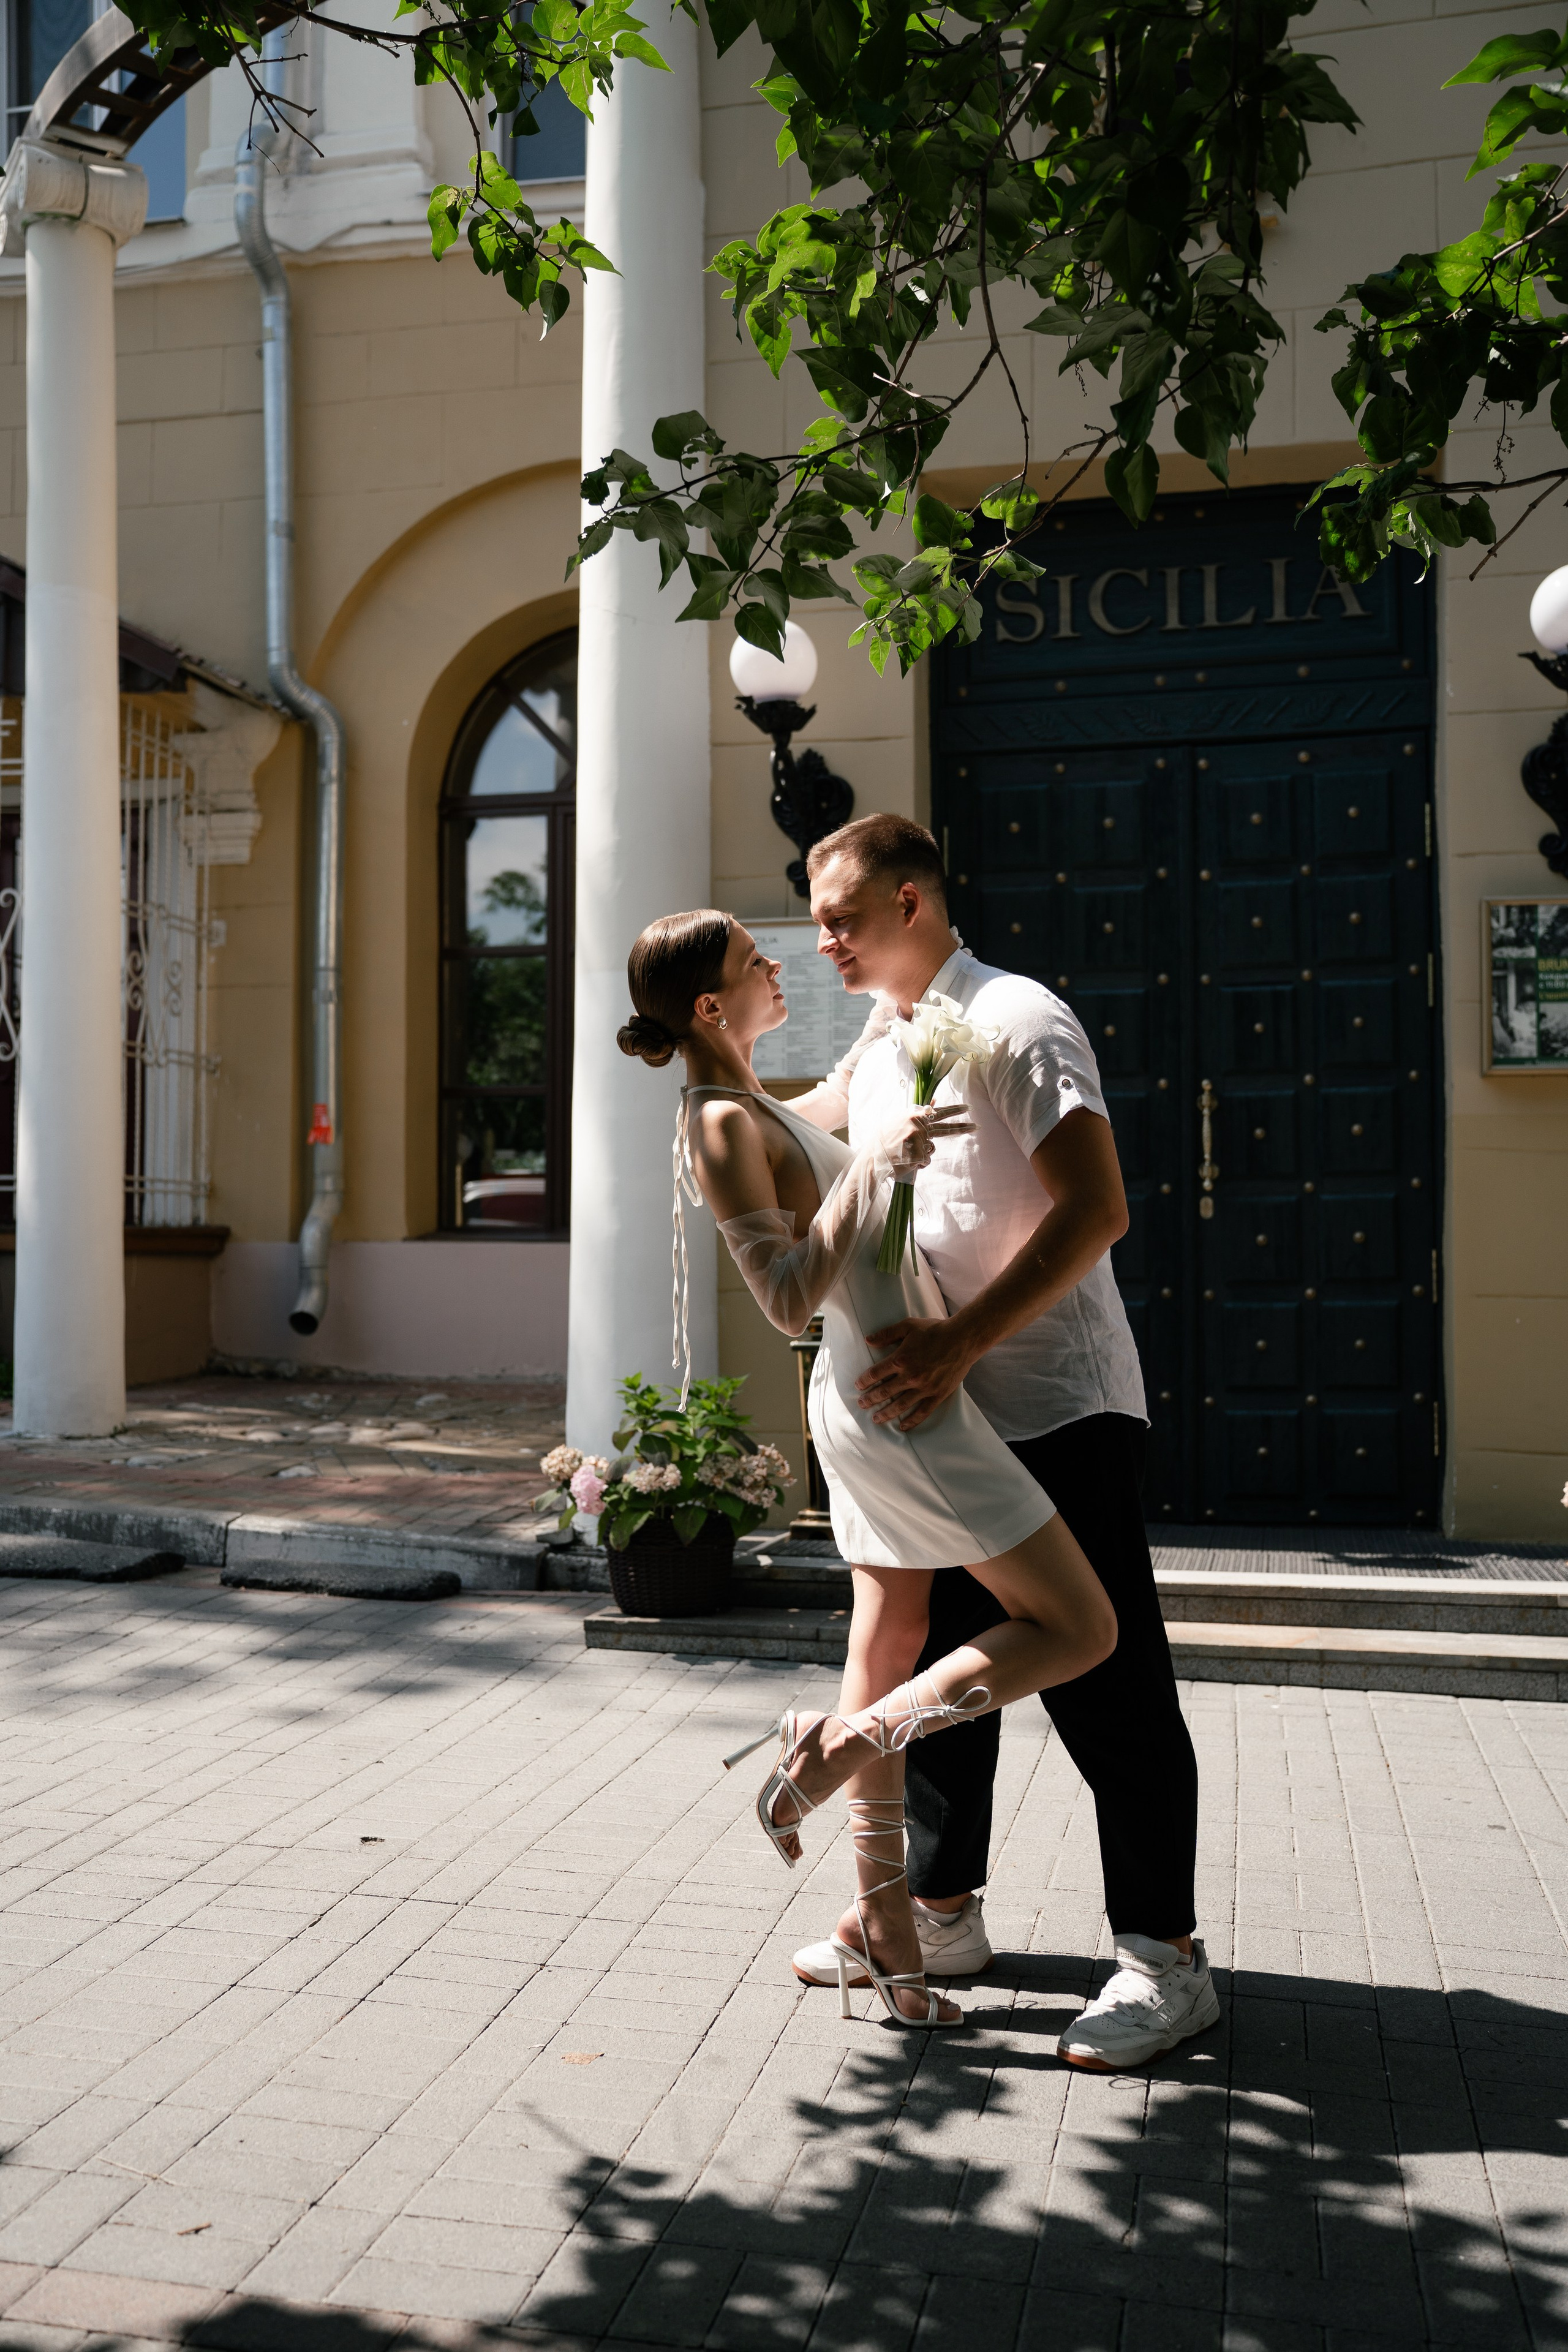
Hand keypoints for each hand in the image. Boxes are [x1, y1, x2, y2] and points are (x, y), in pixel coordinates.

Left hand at [856, 1314, 976, 1429]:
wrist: (963, 1339)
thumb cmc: (935, 1330)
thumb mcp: (908, 1325)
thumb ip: (887, 1334)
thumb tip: (868, 1340)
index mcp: (900, 1359)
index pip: (875, 1374)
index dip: (864, 1381)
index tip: (858, 1385)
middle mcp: (910, 1376)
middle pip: (884, 1392)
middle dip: (870, 1399)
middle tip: (861, 1404)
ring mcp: (924, 1388)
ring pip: (900, 1405)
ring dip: (886, 1413)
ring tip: (876, 1418)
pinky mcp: (938, 1394)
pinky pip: (922, 1412)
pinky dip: (911, 1421)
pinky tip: (902, 1426)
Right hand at [877, 1099, 971, 1180]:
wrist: (873, 1159)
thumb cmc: (883, 1141)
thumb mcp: (897, 1121)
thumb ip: (917, 1114)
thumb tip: (934, 1103)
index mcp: (913, 1116)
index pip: (938, 1112)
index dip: (955, 1111)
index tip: (968, 1108)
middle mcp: (918, 1125)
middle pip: (946, 1128)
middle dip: (963, 1127)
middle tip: (977, 1126)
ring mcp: (920, 1140)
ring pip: (931, 1149)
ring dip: (922, 1154)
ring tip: (905, 1155)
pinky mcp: (920, 1155)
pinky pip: (926, 1161)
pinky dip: (918, 1164)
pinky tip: (906, 1162)